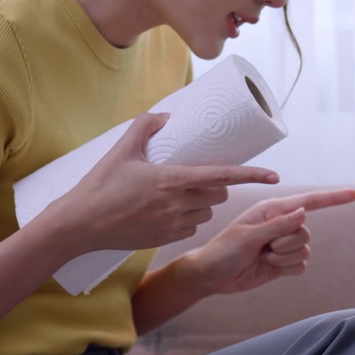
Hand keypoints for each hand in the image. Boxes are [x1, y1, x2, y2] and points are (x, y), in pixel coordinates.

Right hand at [46, 112, 279, 255]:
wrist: (80, 225)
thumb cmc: (99, 185)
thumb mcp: (121, 150)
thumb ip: (145, 126)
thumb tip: (167, 115)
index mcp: (170, 179)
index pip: (222, 175)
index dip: (252, 175)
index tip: (274, 175)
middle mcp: (177, 203)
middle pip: (218, 194)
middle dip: (218, 185)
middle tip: (201, 177)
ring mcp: (173, 223)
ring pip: (207, 212)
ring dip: (204, 202)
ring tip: (183, 194)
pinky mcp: (167, 238)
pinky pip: (193, 227)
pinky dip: (190, 218)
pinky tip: (172, 212)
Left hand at [183, 189, 354, 295]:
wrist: (214, 276)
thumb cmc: (224, 250)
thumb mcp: (248, 236)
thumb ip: (277, 225)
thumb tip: (304, 212)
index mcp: (273, 210)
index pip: (309, 202)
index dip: (332, 199)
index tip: (354, 194)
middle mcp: (282, 224)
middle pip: (306, 232)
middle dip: (286, 244)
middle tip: (264, 248)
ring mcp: (284, 244)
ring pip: (305, 251)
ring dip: (283, 258)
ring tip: (263, 258)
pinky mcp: (285, 262)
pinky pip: (301, 266)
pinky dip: (285, 270)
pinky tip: (268, 268)